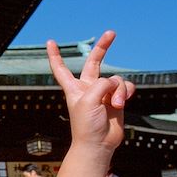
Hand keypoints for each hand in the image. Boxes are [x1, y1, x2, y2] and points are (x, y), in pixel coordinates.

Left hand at [48, 31, 134, 154]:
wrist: (98, 144)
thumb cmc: (86, 124)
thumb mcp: (88, 99)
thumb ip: (101, 83)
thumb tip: (115, 83)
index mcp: (73, 88)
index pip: (60, 68)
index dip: (54, 55)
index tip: (50, 42)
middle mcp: (88, 87)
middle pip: (94, 62)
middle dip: (103, 47)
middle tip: (111, 32)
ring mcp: (104, 92)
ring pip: (115, 78)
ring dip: (117, 90)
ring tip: (114, 104)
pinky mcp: (117, 98)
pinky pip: (126, 86)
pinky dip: (126, 92)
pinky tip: (122, 102)